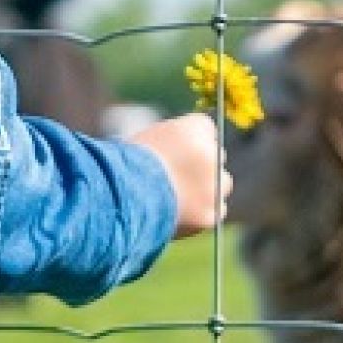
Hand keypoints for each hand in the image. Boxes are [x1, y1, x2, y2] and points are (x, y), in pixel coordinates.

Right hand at [126, 112, 230, 237]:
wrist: (121, 197)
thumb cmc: (121, 165)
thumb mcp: (143, 141)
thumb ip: (168, 143)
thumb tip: (175, 152)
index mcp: (193, 128)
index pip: (205, 128)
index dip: (189, 142)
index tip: (177, 151)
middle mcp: (211, 153)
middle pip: (216, 155)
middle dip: (201, 165)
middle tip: (176, 176)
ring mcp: (214, 185)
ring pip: (221, 184)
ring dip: (207, 189)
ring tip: (179, 197)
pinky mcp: (211, 213)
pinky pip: (216, 211)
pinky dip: (202, 213)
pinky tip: (182, 213)